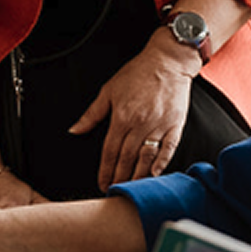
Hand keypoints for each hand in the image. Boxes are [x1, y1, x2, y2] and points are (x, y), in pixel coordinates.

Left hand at [69, 33, 199, 189]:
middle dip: (119, 177)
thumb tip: (75, 130)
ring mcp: (159, 125)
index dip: (105, 170)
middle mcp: (141, 124)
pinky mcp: (175, 124)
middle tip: (114, 191)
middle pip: (127, 158)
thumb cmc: (138, 73)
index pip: (110, 151)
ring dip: (138, 175)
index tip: (102, 183)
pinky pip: (169, 148)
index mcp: (122, 117)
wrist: (168, 60)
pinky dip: (162, 162)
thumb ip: (92, 114)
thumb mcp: (109, 90)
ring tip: (132, 188)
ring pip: (147, 157)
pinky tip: (155, 173)